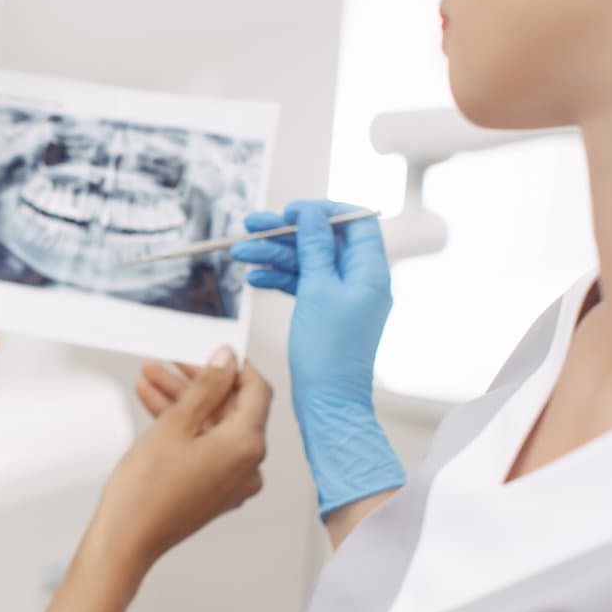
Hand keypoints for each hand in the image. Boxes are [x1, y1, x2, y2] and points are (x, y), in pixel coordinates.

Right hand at [93, 347, 271, 574]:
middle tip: (168, 364)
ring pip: (213, 427)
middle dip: (197, 383)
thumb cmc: (146, 490)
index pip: (256, 390)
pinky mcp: (214, 491)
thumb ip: (206, 386)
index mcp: (247, 446)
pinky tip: (154, 407)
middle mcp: (248, 465)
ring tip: (149, 380)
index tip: (211, 352)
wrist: (126, 538)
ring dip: (184, 402)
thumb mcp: (176, 424)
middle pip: (231, 409)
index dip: (233, 366)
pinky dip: (184, 428)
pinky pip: (206, 448)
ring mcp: (232, 481)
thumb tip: (226, 360)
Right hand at [230, 200, 404, 515]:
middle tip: (252, 225)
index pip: (355, 222)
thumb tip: (311, 215)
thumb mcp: (318, 289)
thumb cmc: (329, 351)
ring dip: (275, 256)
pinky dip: (279, 279)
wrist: (327, 401)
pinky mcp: (325, 314)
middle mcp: (360, 281)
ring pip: (307, 263)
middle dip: (286, 233)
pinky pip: (302, 285)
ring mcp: (342, 298)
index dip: (323, 211)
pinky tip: (254, 279)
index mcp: (370, 271)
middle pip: (324, 241)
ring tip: (240, 253)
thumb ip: (314, 247)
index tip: (291, 210)